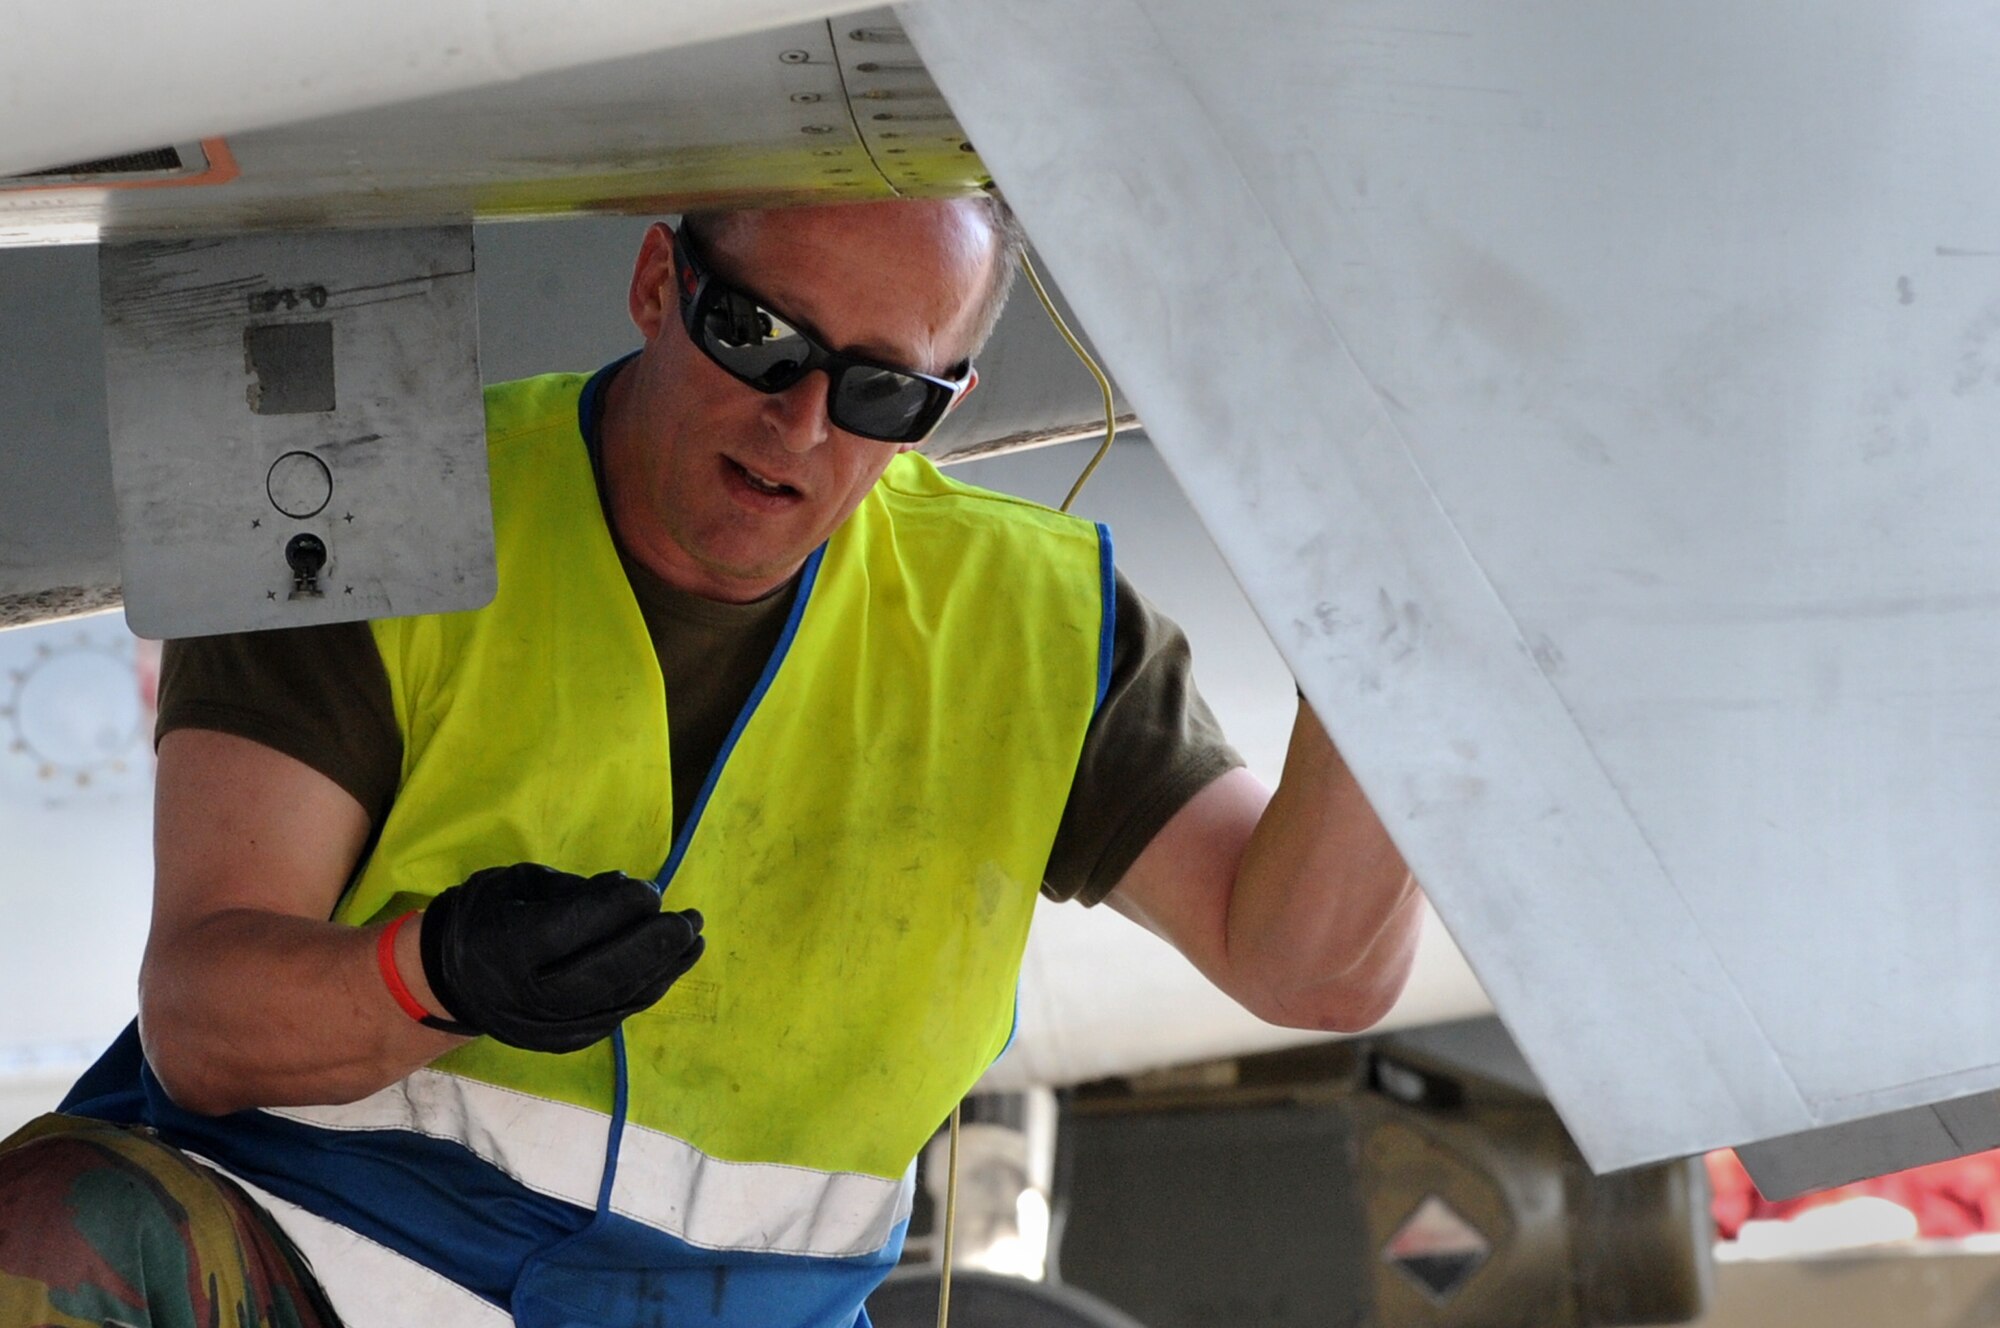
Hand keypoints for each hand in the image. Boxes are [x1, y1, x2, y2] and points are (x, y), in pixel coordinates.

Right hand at [418, 863, 704, 1053]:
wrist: (448, 982)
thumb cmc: (487, 917)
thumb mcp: (517, 885)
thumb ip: (573, 889)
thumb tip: (628, 888)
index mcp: (504, 947)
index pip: (569, 931)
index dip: (616, 910)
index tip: (649, 890)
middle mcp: (524, 996)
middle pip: (600, 976)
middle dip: (651, 947)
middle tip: (688, 921)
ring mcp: (545, 1028)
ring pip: (615, 1002)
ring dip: (662, 970)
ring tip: (694, 939)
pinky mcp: (564, 1043)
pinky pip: (615, 1016)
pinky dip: (648, 989)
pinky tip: (671, 965)